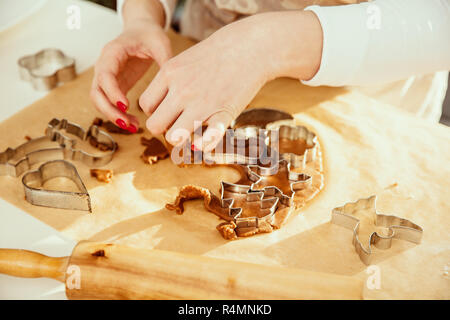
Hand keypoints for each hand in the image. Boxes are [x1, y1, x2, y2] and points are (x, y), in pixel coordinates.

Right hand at [90, 19, 171, 131]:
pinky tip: (134, 124)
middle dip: (109, 111)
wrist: (142, 31)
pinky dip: (119, 115)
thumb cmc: (149, 35)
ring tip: (133, 127)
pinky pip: (110, 104)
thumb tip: (174, 81)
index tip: (126, 106)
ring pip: (100, 102)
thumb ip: (165, 59)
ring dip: (113, 116)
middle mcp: (104, 66)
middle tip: (127, 123)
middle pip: (96, 93)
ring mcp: (107, 78)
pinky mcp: (115, 86)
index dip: (112, 92)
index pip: (105, 75)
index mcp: (112, 53)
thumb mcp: (160, 43)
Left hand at [139, 11, 321, 150]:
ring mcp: (202, 104)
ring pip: (173, 138)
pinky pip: (205, 142)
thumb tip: (161, 103)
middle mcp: (181, 91)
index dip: (155, 110)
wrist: (252, 47)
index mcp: (169, 73)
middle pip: (154, 125)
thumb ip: (170, 80)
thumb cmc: (219, 52)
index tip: (168, 109)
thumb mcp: (185, 59)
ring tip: (191, 131)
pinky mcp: (223, 115)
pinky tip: (206, 140)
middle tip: (178, 122)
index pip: (145, 105)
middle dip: (164, 127)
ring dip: (181, 139)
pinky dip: (203, 146)